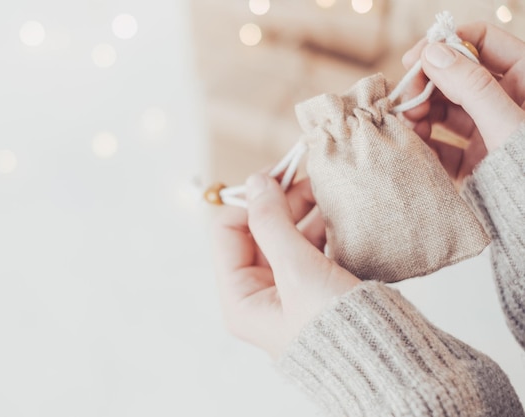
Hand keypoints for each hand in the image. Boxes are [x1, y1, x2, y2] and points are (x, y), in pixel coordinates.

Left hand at [211, 174, 358, 358]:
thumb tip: (255, 183)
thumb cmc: (338, 330)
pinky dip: (319, 228)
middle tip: (305, 175)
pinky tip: (336, 212)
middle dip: (279, 202)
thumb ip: (272, 223)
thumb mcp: (297, 271)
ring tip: (324, 188)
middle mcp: (258, 295)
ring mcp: (287, 291)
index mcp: (240, 299)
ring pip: (285, 236)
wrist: (387, 364)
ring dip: (302, 211)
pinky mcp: (314, 288)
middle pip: (257, 231)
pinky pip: (308, 247)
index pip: (226, 232)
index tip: (275, 176)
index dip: (248, 202)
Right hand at [401, 22, 524, 185]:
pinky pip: (441, 143)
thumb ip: (471, 86)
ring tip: (407, 122)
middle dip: (426, 82)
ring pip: (444, 109)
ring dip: (420, 111)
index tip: (416, 58)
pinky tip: (412, 143)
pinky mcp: (472, 161)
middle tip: (405, 96)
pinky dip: (423, 141)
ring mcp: (486, 132)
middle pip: (456, 76)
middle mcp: (504, 103)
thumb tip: (433, 52)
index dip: (448, 43)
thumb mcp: (507, 122)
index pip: (483, 42)